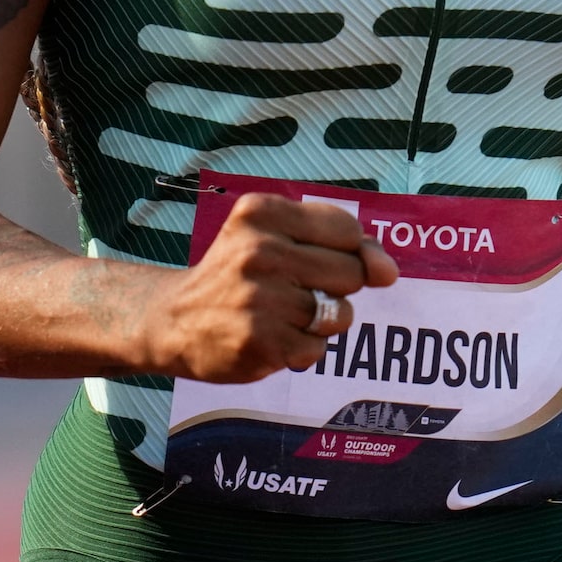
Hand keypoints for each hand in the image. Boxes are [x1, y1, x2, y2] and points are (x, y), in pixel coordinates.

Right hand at [138, 194, 399, 382]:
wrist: (172, 319)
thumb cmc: (239, 273)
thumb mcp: (277, 236)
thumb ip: (344, 244)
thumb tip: (388, 272)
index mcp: (263, 212)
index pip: (348, 231)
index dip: (345, 252)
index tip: (314, 261)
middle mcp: (259, 250)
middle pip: (351, 273)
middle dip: (336, 288)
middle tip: (292, 290)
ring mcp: (258, 298)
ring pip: (339, 314)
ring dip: (319, 322)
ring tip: (279, 315)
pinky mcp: (259, 341)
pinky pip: (318, 348)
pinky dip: (302, 349)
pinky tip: (270, 337)